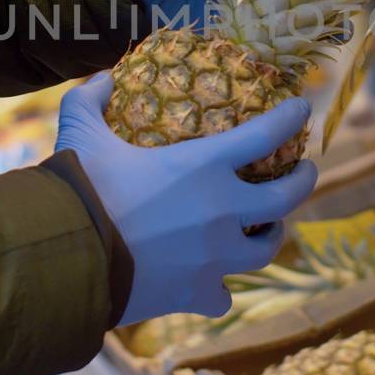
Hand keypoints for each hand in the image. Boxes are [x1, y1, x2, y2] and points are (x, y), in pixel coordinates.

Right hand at [55, 73, 317, 324]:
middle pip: (286, 197)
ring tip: (267, 229)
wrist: (69, 262)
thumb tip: (100, 79)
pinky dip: (220, 290)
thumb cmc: (80, 192)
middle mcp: (223, 211)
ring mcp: (215, 257)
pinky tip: (213, 285)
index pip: (265, 135)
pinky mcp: (197, 293)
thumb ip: (89, 101)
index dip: (290, 119)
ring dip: (270, 236)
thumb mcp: (80, 135)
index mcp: (203, 166)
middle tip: (305, 172)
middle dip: (303, 181)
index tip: (302, 110)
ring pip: (265, 249)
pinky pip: (223, 295)